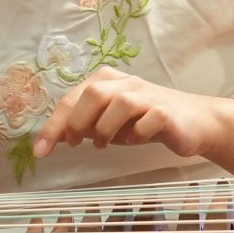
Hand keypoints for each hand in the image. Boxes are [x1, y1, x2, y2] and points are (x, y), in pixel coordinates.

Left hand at [33, 68, 223, 160]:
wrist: (193, 122)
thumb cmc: (144, 121)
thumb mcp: (108, 122)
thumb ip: (83, 124)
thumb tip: (54, 138)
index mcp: (106, 81)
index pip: (72, 99)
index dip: (53, 125)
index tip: (40, 152)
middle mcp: (126, 83)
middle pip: (93, 94)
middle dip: (78, 122)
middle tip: (77, 144)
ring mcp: (148, 95)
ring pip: (120, 103)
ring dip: (106, 128)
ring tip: (104, 144)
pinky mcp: (167, 112)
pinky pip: (148, 120)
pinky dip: (137, 134)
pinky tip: (137, 140)